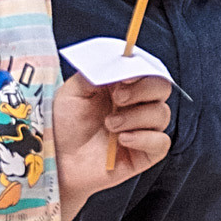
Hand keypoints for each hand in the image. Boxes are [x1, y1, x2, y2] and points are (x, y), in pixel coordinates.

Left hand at [54, 68, 171, 217]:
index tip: (126, 76)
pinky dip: (144, 138)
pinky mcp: (145, 153)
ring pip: (161, 114)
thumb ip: (95, 73)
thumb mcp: (73, 91)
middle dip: (143, 89)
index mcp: (123, 86)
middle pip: (162, 87)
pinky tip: (122, 140)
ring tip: (109, 125)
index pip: (146, 70)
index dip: (142, 69)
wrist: (58, 159)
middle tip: (118, 98)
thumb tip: (118, 62)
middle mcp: (137, 105)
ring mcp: (143, 129)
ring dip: (135, 117)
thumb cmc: (64, 125)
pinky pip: (161, 142)